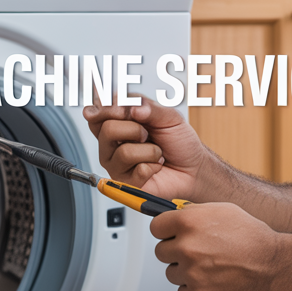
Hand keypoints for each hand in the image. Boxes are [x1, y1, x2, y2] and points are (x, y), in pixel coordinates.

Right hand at [82, 96, 214, 200]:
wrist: (193, 166)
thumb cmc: (179, 141)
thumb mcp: (168, 115)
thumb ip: (148, 107)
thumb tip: (132, 109)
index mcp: (117, 122)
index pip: (98, 112)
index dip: (109, 108)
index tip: (124, 109)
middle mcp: (111, 143)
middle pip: (107, 129)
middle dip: (136, 130)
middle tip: (147, 134)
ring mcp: (115, 163)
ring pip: (124, 152)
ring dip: (150, 151)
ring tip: (157, 153)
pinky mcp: (125, 182)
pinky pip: (137, 171)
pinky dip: (154, 166)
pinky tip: (155, 167)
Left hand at [151, 203, 287, 290]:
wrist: (273, 264)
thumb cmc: (252, 237)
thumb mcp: (221, 210)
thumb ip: (193, 213)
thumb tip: (174, 215)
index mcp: (188, 222)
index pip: (156, 227)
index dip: (166, 231)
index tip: (173, 234)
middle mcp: (186, 247)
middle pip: (161, 251)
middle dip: (176, 251)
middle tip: (197, 251)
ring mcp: (191, 273)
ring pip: (171, 273)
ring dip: (185, 271)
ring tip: (209, 266)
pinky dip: (194, 289)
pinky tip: (211, 280)